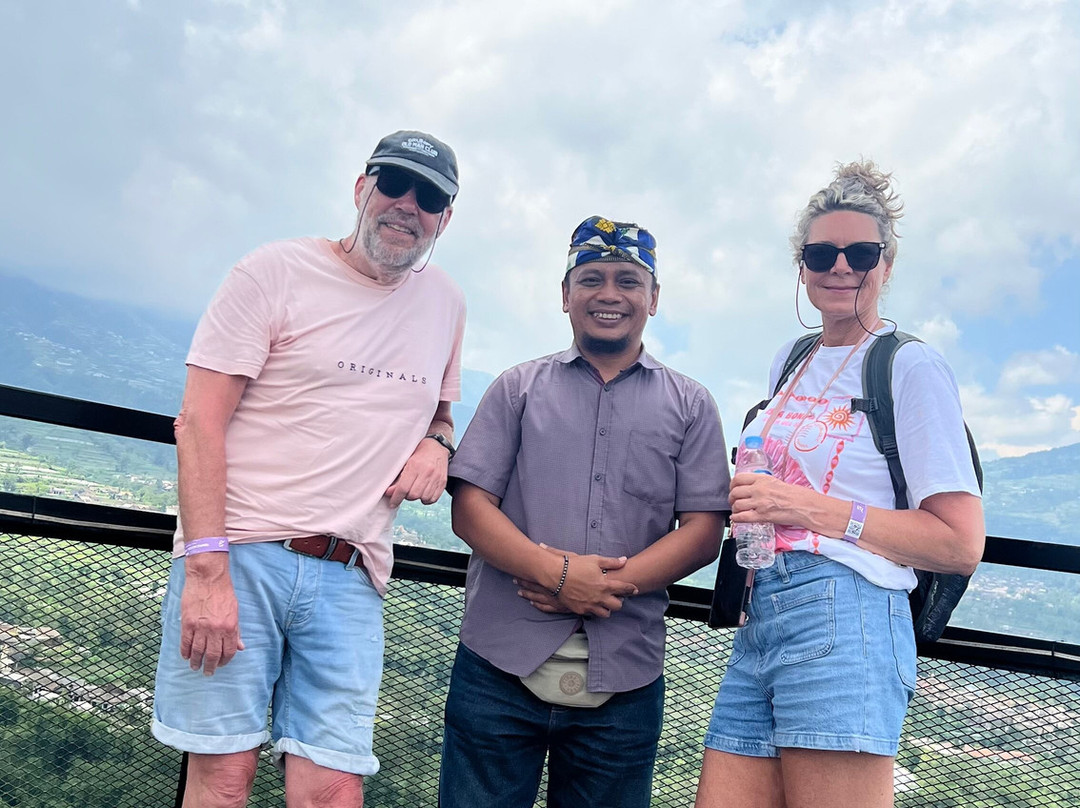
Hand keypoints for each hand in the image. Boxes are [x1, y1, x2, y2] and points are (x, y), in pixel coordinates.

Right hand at [179, 555, 243, 674]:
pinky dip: (185, 652)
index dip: (225, 660)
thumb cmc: (223, 592)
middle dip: (210, 667)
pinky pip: (185, 642)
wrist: (208, 578)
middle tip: (208, 673)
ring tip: (195, 667)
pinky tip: (186, 657)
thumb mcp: (235, 611)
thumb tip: (240, 647)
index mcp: (230, 627)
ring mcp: (200, 627)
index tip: (222, 664)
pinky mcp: (187, 623)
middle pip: (212, 655)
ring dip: (196, 662)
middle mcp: (215, 630)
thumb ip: (236, 630)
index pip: (228, 651)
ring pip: (198, 651)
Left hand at [385, 436, 449, 506]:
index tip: (392, 503)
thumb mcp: (405, 462)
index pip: (403, 487)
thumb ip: (398, 479)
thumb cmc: (418, 453)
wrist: (436, 446)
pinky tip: (424, 493)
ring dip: (417, 498)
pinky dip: (427, 499)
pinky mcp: (443, 482)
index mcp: (415, 465)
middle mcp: (427, 472)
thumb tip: (389, 493)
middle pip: (414, 495)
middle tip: (406, 491)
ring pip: (424, 498)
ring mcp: (437, 477)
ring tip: (416, 491)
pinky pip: (434, 498)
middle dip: (407, 496)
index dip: (396, 498)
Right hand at [515, 545, 637, 617]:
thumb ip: (611, 562)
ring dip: (607, 608)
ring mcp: (590, 605)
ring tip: (605, 602)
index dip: (631, 589)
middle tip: (617, 596)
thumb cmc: (575, 565)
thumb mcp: (595, 560)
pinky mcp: (580, 610)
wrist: (555, 575)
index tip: (635, 589)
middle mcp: (600, 597)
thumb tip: (624, 560)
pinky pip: (592, 614)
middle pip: (617, 606)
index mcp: (605, 585)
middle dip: (619, 601)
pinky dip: (594, 610)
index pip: (624, 589)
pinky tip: (592, 604)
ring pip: (606, 613)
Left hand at [729, 471, 814, 528]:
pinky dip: (736, 518)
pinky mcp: (762, 516)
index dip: (732, 485)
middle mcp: (758, 490)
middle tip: (733, 501)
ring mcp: (759, 503)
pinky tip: (736, 518)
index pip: (738, 479)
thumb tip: (750, 487)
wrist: (803, 505)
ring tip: (737, 510)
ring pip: (737, 505)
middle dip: (731, 498)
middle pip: (735, 493)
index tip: (732, 488)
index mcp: (762, 479)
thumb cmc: (793, 494)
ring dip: (734, 509)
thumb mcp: (775, 482)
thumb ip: (761, 483)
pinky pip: (742, 517)